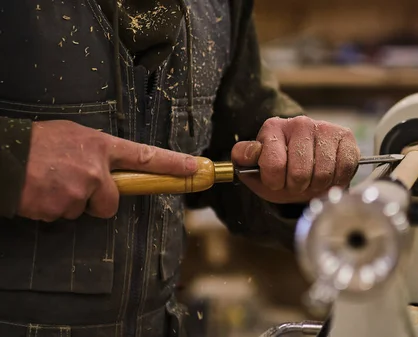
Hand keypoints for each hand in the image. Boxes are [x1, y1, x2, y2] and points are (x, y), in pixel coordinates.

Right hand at [18, 120, 197, 221]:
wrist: (3, 155)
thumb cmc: (36, 142)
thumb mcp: (74, 136)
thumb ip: (97, 153)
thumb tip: (109, 168)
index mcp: (101, 147)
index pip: (146, 157)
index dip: (172, 164)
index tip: (195, 167)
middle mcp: (95, 171)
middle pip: (111, 202)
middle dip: (96, 201)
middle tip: (73, 184)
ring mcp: (78, 192)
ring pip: (83, 210)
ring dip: (69, 202)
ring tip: (49, 182)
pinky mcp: (59, 209)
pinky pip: (62, 217)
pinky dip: (51, 209)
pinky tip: (39, 192)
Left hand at [232, 116, 359, 203]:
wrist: (306, 168)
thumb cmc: (280, 171)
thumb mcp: (256, 170)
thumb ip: (244, 160)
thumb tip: (248, 152)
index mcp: (273, 128)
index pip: (273, 165)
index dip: (274, 182)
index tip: (275, 181)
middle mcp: (299, 123)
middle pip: (300, 173)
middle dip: (297, 187)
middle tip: (296, 184)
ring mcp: (325, 128)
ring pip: (323, 174)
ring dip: (317, 187)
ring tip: (311, 181)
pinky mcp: (346, 137)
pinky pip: (343, 169)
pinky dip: (336, 181)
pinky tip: (328, 177)